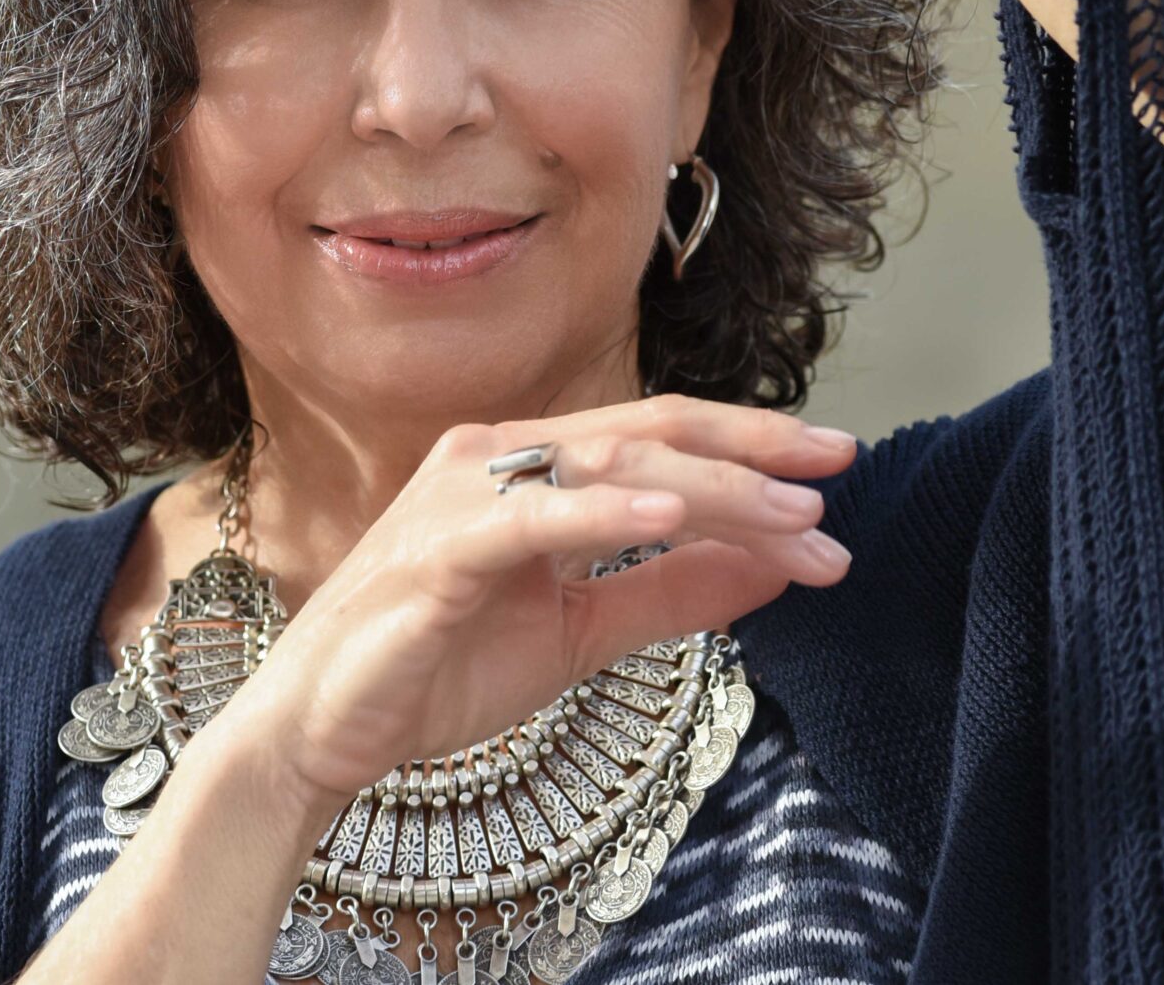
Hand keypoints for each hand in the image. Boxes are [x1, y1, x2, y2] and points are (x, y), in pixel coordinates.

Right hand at [214, 394, 855, 816]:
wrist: (326, 729)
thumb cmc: (438, 668)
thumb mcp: (581, 633)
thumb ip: (671, 593)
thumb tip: (774, 567)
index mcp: (530, 469)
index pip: (659, 439)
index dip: (751, 447)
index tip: (836, 468)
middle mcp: (498, 459)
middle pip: (647, 435)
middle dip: (752, 454)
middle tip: (836, 476)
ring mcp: (464, 496)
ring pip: (607, 466)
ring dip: (709, 490)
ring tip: (788, 515)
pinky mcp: (438, 549)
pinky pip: (532, 518)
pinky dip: (603, 511)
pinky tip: (669, 515)